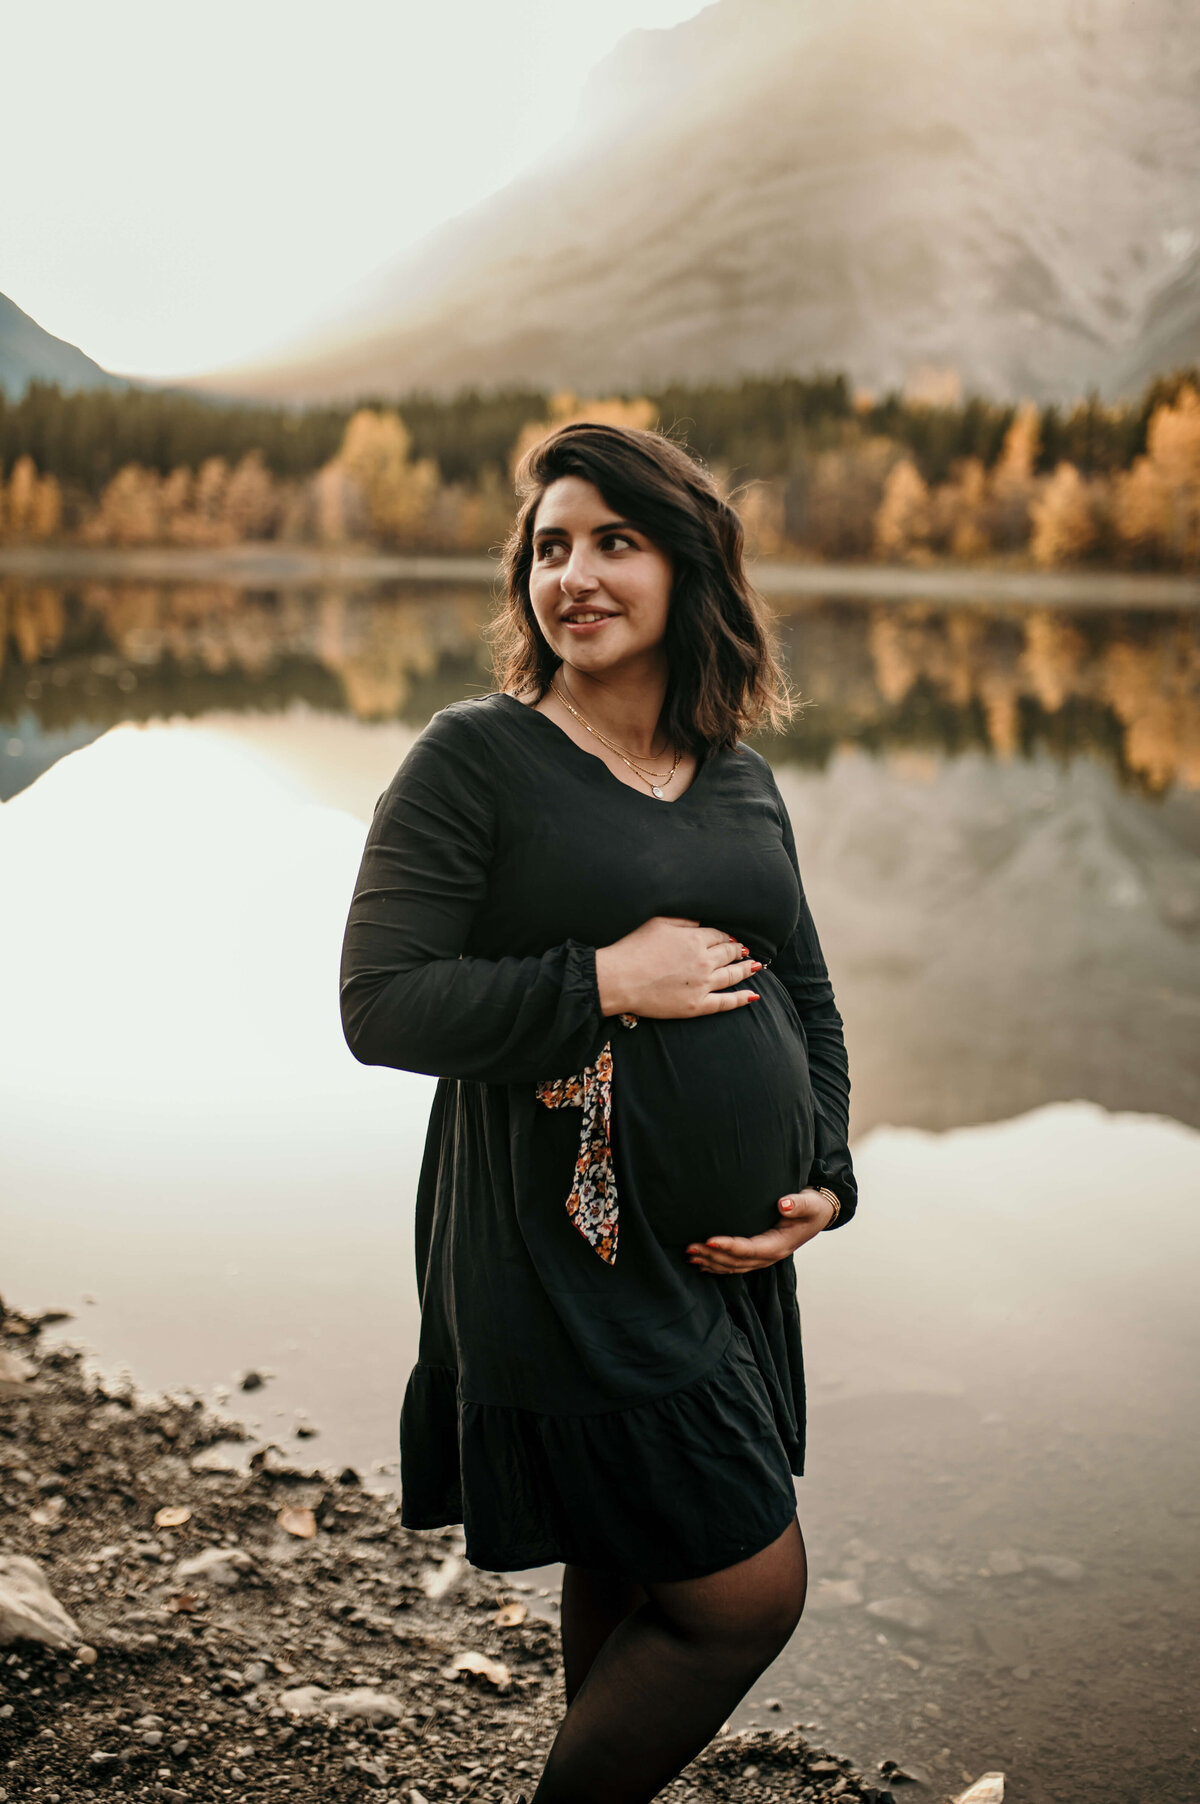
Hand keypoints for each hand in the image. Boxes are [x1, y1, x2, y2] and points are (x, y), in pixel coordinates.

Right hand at [594, 916, 760, 1018]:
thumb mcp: (659, 922)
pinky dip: (741, 998)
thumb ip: (684, 919)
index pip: (719, 936)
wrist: (619, 979)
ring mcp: (702, 985)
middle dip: (738, 951)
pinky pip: (725, 1002)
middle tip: (745, 951)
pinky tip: (752, 995)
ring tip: (755, 966)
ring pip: (731, 975)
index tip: (731, 939)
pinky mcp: (696, 1005)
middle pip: (728, 954)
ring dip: (745, 969)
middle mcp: (704, 961)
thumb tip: (702, 919)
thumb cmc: (633, 948)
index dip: (726, 937)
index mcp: (695, 939)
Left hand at [686, 1187, 835, 1273]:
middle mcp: (769, 1255)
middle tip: (690, 1247)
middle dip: (712, 1255)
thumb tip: (784, 1204)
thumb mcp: (810, 1203)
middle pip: (736, 1261)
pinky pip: (735, 1264)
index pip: (750, 1249)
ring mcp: (763, 1257)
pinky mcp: (758, 1254)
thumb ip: (798, 1204)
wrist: (818, 1214)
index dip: (730, 1246)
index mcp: (779, 1245)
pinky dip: (717, 1264)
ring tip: (690, 1256)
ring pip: (733, 1266)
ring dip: (711, 1262)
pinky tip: (702, 1262)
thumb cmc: (812, 1207)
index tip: (710, 1239)